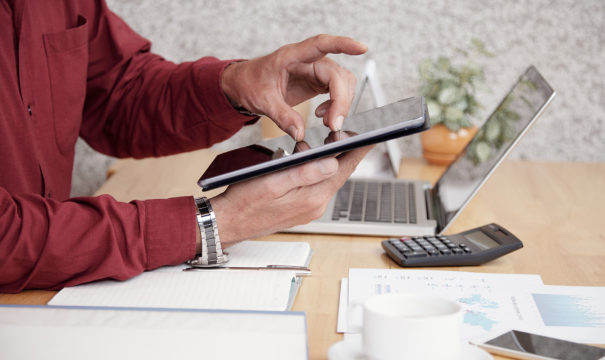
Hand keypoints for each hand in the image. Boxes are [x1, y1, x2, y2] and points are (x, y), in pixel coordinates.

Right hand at [208, 144, 373, 245]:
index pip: (344, 170)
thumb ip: (305, 173)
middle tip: (350, 134)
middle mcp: (315, 206)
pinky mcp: (301, 210)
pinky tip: (311, 163)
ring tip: (331, 144)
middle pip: (339, 174)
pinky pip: (317, 188)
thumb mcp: (273, 182)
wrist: (228, 223)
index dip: (358, 150)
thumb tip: (333, 163)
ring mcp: (309, 209)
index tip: (371, 136)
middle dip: (346, 154)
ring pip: (328, 180)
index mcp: (312, 198)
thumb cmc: (245, 202)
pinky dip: (318, 173)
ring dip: (330, 163)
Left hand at [221, 34, 367, 140]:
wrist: (243, 85)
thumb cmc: (250, 83)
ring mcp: (314, 71)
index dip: (342, 44)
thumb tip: (299, 133)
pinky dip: (336, 105)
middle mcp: (307, 61)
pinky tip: (323, 116)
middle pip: (337, 75)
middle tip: (333, 124)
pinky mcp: (317, 82)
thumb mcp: (262, 101)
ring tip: (327, 121)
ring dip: (341, 104)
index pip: (320, 44)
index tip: (361, 48)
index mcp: (291, 56)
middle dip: (341, 100)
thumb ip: (281, 116)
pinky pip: (337, 91)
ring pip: (342, 83)